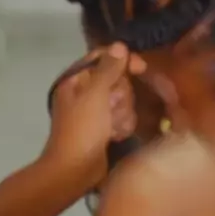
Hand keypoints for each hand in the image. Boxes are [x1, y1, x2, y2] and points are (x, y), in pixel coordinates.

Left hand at [41, 44, 144, 190]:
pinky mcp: (104, 127)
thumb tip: (120, 45)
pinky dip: (122, 126)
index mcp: (77, 79)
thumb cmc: (82, 129)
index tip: (140, 68)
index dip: (123, 61)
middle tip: (112, 109)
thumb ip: (108, 69)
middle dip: (121, 96)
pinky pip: (122, 117)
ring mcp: (95, 110)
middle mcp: (86, 92)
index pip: (104, 58)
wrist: (74, 170)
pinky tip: (115, 136)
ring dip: (122, 113)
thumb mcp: (95, 95)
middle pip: (118, 80)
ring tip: (112, 127)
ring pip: (123, 100)